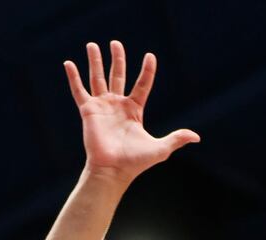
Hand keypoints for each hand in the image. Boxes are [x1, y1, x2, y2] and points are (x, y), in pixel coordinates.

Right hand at [65, 40, 198, 183]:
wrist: (113, 170)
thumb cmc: (135, 162)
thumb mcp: (160, 149)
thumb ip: (176, 138)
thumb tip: (196, 137)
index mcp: (134, 110)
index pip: (142, 84)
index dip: (147, 71)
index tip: (149, 56)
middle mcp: (117, 105)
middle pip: (117, 75)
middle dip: (117, 59)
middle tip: (115, 43)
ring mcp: (102, 106)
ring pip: (98, 78)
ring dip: (95, 61)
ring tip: (92, 44)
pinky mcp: (88, 111)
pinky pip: (79, 91)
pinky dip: (73, 78)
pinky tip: (68, 63)